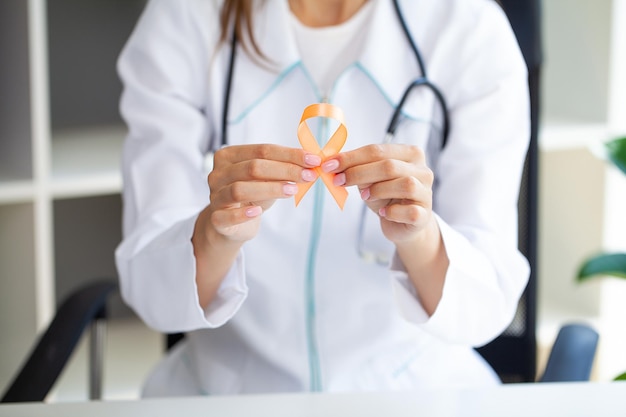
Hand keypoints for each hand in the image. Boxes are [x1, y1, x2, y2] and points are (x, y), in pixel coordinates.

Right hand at [202, 144, 320, 243]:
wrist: (231, 224)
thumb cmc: (252, 195)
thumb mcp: (267, 179)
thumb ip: (283, 170)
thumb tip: (310, 164)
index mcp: (229, 156)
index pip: (262, 150)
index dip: (289, 154)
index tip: (313, 160)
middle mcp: (218, 173)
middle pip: (252, 168)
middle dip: (284, 170)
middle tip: (308, 175)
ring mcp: (215, 196)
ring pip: (240, 189)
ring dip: (269, 189)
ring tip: (292, 190)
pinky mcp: (216, 219)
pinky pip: (227, 216)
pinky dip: (243, 214)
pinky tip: (258, 212)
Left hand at [322, 144, 434, 244]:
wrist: (404, 224)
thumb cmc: (387, 197)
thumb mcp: (371, 180)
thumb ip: (358, 170)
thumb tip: (334, 164)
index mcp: (410, 154)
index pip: (378, 150)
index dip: (351, 157)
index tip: (329, 165)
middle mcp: (422, 170)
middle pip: (390, 166)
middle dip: (359, 172)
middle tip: (338, 181)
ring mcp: (426, 193)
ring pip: (405, 184)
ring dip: (378, 190)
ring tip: (365, 197)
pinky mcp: (424, 215)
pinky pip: (409, 211)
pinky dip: (392, 212)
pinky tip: (384, 213)